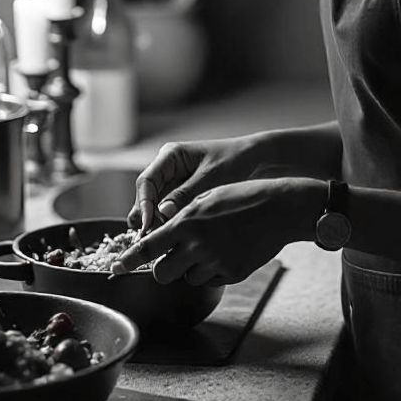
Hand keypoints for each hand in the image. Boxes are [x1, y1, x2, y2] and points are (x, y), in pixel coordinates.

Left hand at [113, 176, 326, 283]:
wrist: (281, 208)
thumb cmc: (243, 197)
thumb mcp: (207, 197)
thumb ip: (182, 217)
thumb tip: (162, 232)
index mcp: (187, 222)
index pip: (148, 248)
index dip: (128, 261)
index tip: (114, 269)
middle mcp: (197, 244)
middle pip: (162, 273)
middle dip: (164, 267)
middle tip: (175, 255)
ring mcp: (215, 262)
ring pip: (186, 278)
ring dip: (191, 268)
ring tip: (211, 247)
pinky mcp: (232, 274)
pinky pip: (210, 281)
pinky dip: (211, 273)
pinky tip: (226, 253)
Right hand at [128, 135, 279, 233]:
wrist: (257, 160)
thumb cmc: (236, 160)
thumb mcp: (211, 176)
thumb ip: (187, 193)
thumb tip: (163, 212)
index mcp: (171, 156)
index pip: (146, 182)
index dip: (143, 204)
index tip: (147, 224)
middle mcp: (168, 169)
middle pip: (147, 196)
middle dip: (145, 218)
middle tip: (148, 240)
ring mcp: (175, 184)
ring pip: (156, 207)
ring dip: (156, 224)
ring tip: (159, 244)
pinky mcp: (184, 197)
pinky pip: (170, 213)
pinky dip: (170, 225)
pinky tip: (172, 240)